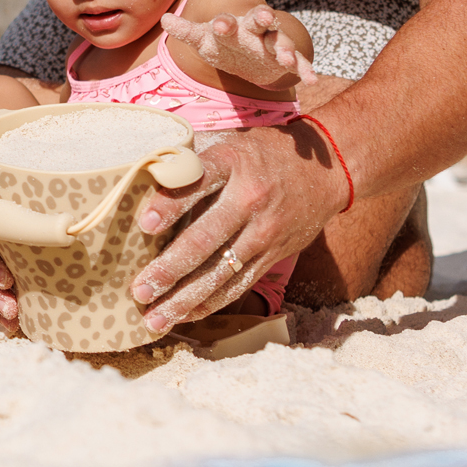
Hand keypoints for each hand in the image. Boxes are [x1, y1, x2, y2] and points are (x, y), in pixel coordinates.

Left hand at [126, 119, 342, 333]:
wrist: (326, 171)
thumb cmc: (263, 155)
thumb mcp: (230, 146)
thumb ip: (192, 164)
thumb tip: (140, 178)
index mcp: (233, 164)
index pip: (197, 184)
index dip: (171, 205)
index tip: (144, 224)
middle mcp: (248, 201)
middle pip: (206, 240)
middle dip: (170, 270)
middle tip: (140, 291)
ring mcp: (263, 233)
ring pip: (220, 273)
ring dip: (185, 300)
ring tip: (155, 319)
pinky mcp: (272, 256)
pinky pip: (238, 285)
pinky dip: (210, 303)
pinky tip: (184, 316)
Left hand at [161, 5, 306, 93]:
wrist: (251, 53)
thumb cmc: (224, 43)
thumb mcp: (204, 40)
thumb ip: (187, 31)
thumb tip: (164, 19)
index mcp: (233, 25)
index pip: (228, 20)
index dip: (224, 23)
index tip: (219, 25)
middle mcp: (255, 31)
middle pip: (260, 21)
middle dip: (262, 18)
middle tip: (263, 17)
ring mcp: (273, 45)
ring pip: (281, 43)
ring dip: (284, 49)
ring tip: (286, 58)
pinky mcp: (287, 60)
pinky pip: (300, 64)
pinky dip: (306, 71)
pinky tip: (312, 81)